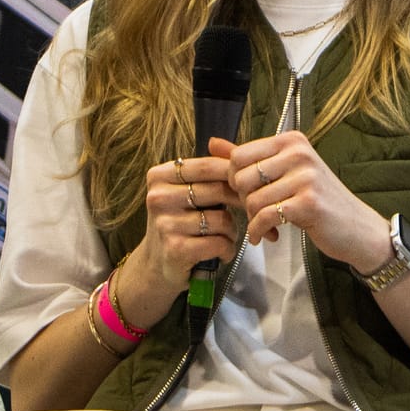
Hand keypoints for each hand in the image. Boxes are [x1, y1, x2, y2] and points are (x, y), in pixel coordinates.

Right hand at [116, 139, 241, 317]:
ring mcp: (165, 224)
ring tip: (226, 236)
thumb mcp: (189, 192)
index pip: (208, 165)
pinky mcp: (175, 249)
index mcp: (160, 176)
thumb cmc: (181, 223)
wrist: (157, 266)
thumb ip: (209, 170)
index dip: (235, 174)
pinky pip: (219, 242)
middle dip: (241, 202)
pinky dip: (227, 249)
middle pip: (218, 191)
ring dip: (232, 231)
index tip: (251, 184)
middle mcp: (158, 197)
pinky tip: (221, 252)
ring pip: (221, 219)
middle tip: (252, 212)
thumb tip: (227, 144)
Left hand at [227, 131, 390, 274]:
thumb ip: (249, 157)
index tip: (250, 194)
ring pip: (251, 200)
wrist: (356, 228)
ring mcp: (305, 177)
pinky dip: (260, 232)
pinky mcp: (308, 202)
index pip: (238, 156)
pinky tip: (268, 237)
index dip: (236, 181)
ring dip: (253, 220)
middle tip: (259, 212)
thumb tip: (213, 143)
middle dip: (243, 202)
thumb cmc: (319, 200)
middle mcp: (299, 153)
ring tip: (267, 225)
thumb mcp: (285, 172)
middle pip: (241, 178)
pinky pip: (265, 217)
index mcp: (291, 140)